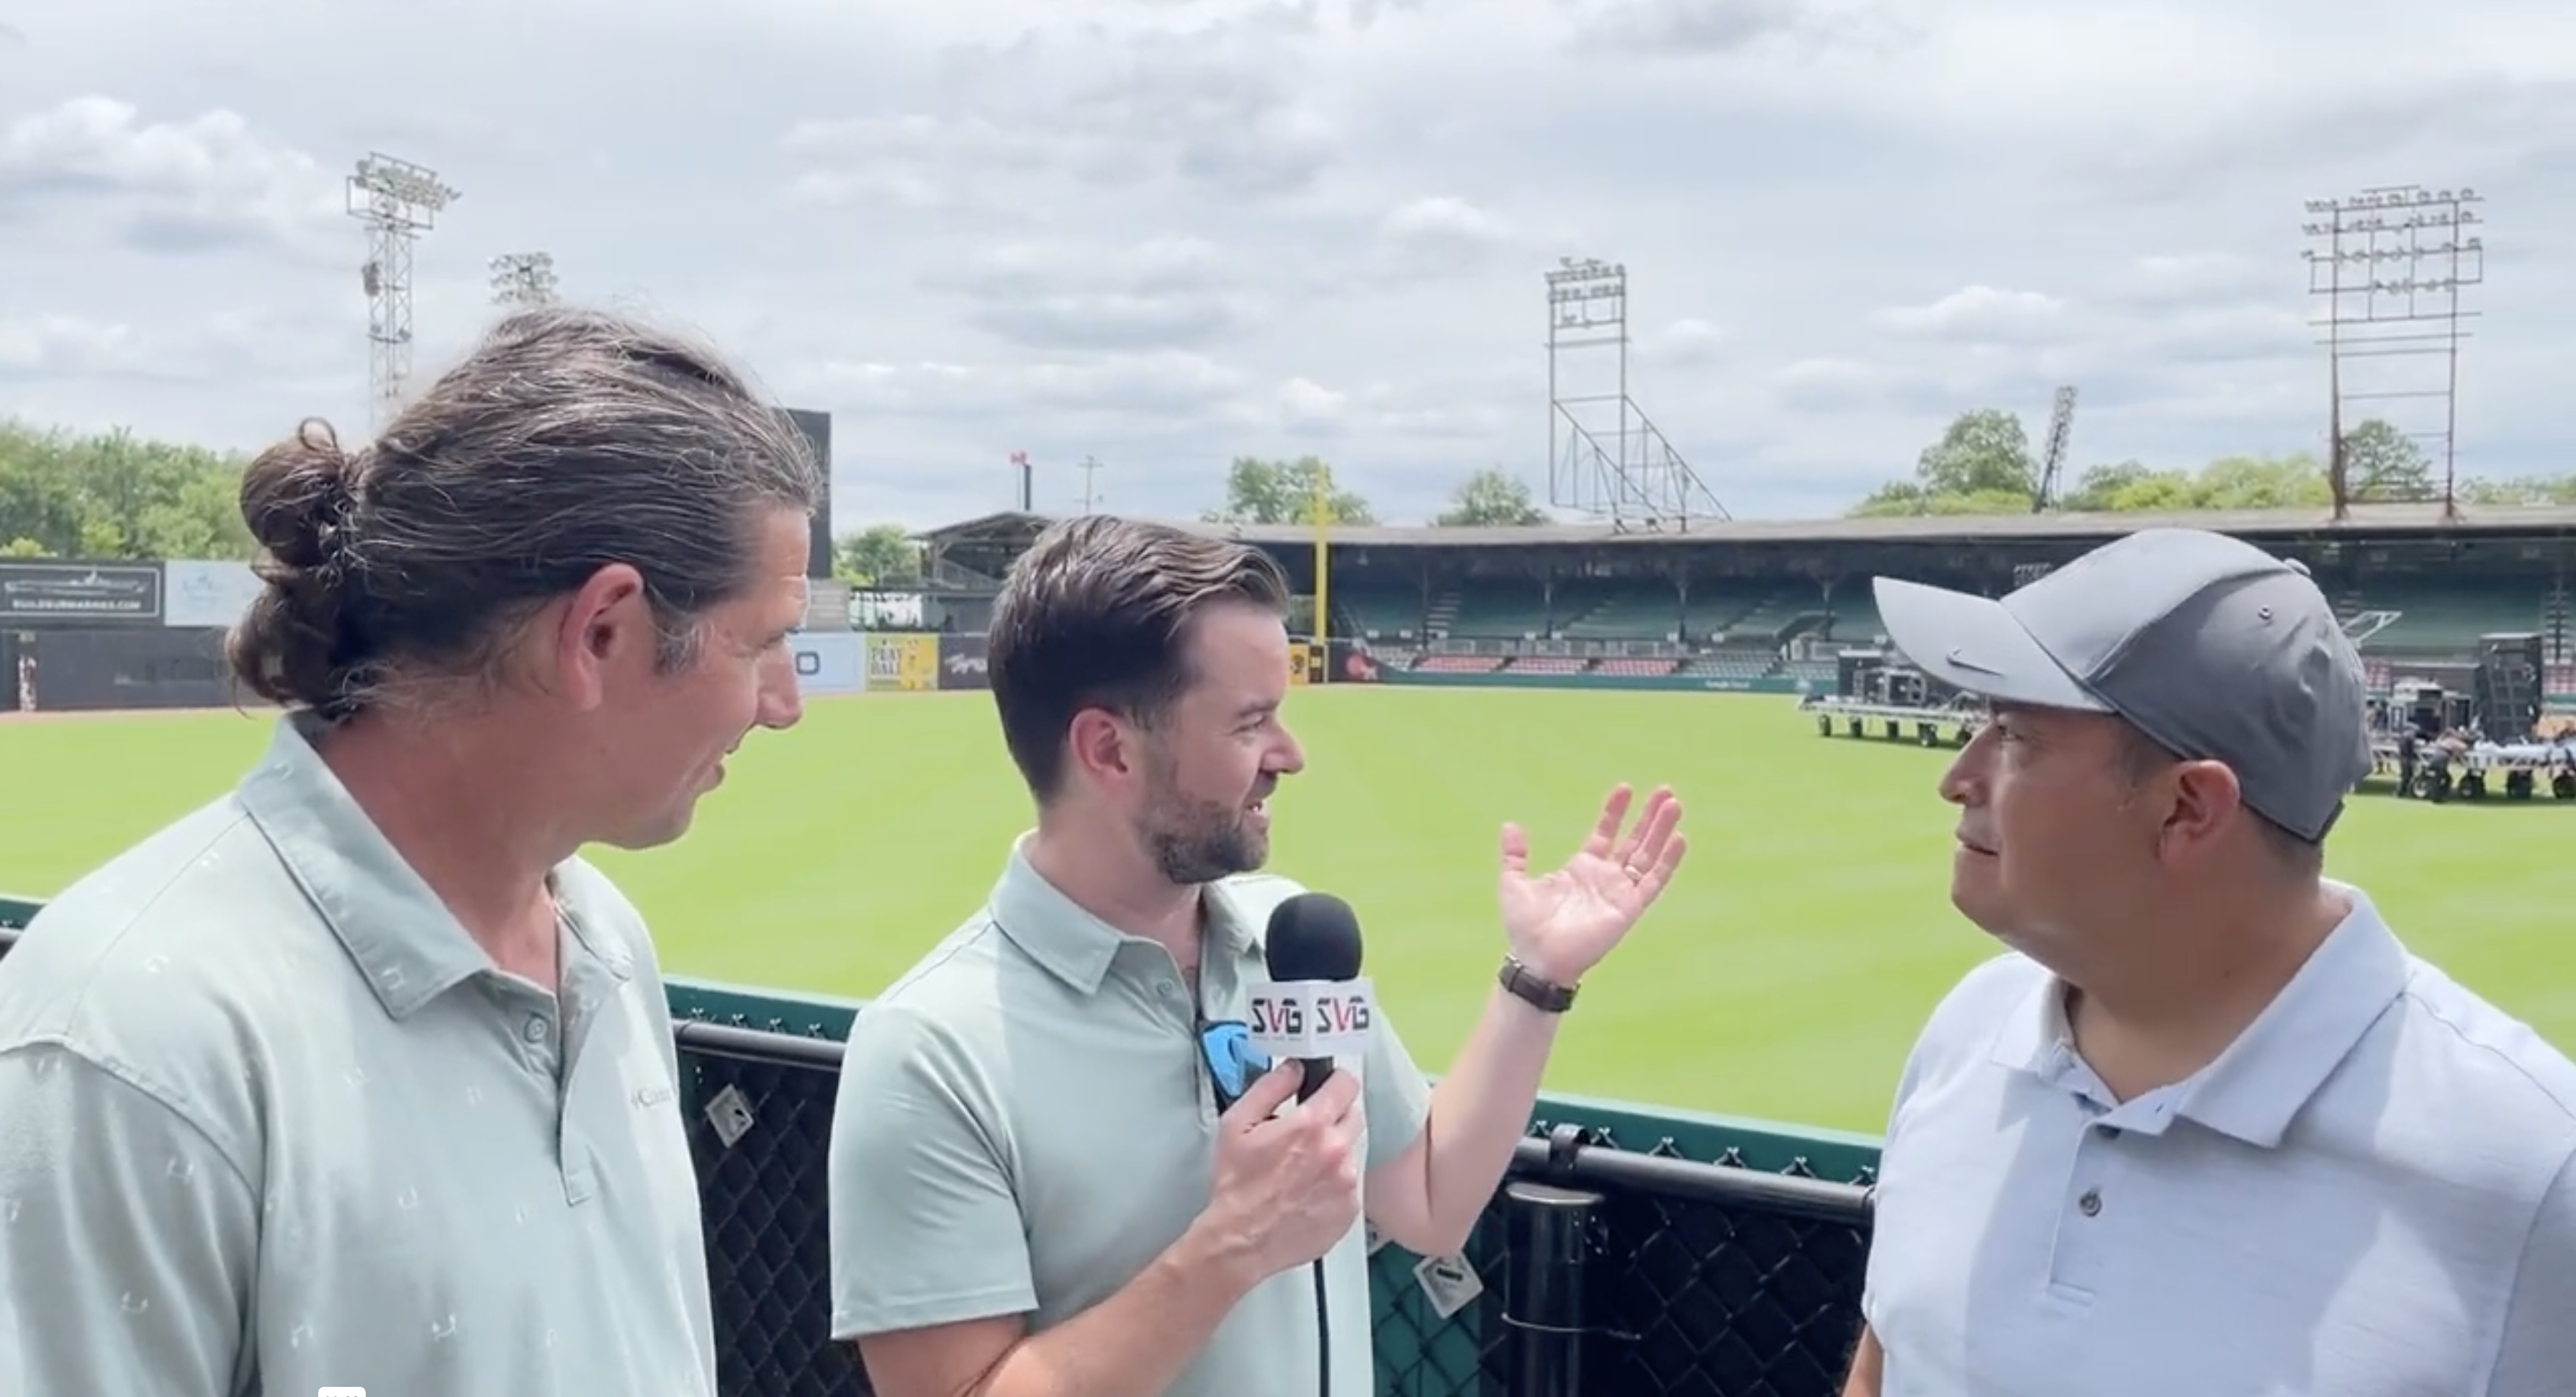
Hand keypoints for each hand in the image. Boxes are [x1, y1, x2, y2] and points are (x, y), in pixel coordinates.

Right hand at [1195, 1062, 1364, 1281]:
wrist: (1240, 1241)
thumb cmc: (1236, 1186)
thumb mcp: (1237, 1124)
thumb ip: (1270, 1087)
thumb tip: (1294, 1069)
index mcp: (1311, 1125)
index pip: (1346, 1084)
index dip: (1334, 1082)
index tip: (1327, 1087)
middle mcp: (1337, 1152)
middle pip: (1353, 1115)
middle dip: (1333, 1116)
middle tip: (1307, 1131)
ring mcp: (1347, 1184)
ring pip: (1352, 1151)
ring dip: (1334, 1152)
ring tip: (1302, 1168)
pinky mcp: (1350, 1210)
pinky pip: (1351, 1184)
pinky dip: (1335, 1183)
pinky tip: (1308, 1191)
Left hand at [1498, 783, 1686, 984]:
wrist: (1537, 958)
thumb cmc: (1525, 927)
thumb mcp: (1514, 883)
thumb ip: (1515, 855)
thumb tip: (1510, 825)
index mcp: (1582, 868)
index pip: (1605, 833)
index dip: (1614, 811)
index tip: (1624, 788)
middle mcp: (1605, 878)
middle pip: (1634, 840)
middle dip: (1649, 816)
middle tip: (1665, 789)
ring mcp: (1619, 892)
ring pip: (1648, 855)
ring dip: (1662, 830)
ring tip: (1674, 804)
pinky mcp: (1629, 908)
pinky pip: (1653, 881)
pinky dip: (1668, 861)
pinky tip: (1679, 839)